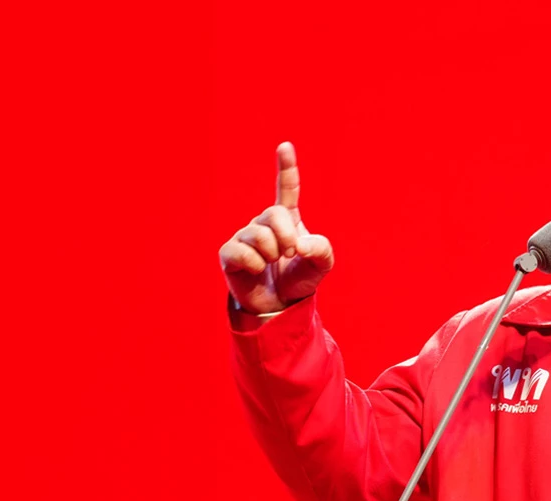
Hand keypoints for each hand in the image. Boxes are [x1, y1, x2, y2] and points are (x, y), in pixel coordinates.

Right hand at [219, 142, 333, 313]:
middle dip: (286, 236)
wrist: (280, 305)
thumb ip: (321, 250)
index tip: (285, 146)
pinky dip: (255, 265)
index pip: (286, 189)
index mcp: (287, 219)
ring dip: (272, 254)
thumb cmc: (300, 279)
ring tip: (272, 264)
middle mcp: (264, 222)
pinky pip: (241, 252)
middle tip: (289, 254)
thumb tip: (299, 244)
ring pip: (259, 234)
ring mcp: (245, 236)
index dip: (286, 168)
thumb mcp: (321, 265)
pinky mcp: (229, 253)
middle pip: (274, 213)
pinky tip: (256, 270)